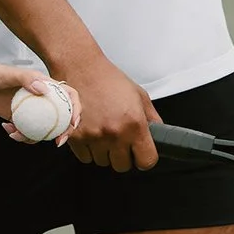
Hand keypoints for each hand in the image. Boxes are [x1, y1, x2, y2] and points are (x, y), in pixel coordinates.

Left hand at [0, 60, 81, 146]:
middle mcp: (39, 96)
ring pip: (42, 127)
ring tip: (18, 134)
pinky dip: (19, 135)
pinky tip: (6, 128)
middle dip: (63, 131)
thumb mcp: (9, 73)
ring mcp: (27, 108)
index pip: (69, 96)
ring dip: (36, 137)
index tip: (73, 123)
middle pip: (60, 116)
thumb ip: (28, 79)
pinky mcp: (15, 117)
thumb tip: (45, 89)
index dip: (76, 110)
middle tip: (57, 142)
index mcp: (44, 84)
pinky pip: (25, 131)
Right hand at [58, 55, 158, 171]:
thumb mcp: (139, 95)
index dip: (144, 159)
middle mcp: (114, 133)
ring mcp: (93, 137)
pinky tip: (90, 132)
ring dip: (104, 153)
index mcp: (134, 124)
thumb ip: (152, 118)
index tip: (140, 154)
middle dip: (122, 156)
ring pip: (102, 162)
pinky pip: (85, 157)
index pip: (146, 161)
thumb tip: (157, 134)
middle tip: (119, 140)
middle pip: (122, 166)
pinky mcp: (75, 137)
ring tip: (102, 132)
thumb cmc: (108, 79)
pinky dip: (88, 150)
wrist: (80, 68)